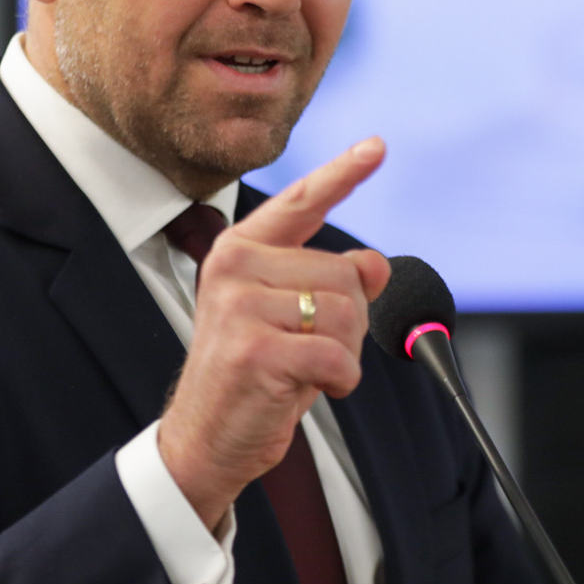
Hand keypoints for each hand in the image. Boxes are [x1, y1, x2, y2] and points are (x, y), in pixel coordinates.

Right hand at [158, 137, 390, 529]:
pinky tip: (311, 389)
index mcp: (242, 250)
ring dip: (344, 353)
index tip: (377, 146)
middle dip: (349, 321)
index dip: (343, 173)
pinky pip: (335, 354)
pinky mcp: (253, 350)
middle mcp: (235, 267)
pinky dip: (339, 379)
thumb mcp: (295, 317)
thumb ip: (331, 281)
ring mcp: (240, 307)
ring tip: (305, 369)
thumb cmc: (256, 373)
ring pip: (345, 312)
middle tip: (313, 350)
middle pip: (345, 273)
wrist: (207, 438)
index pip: (302, 203)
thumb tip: (377, 263)